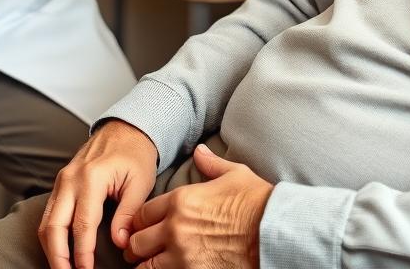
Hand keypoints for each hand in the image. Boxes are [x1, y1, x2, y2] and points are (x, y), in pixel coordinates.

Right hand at [39, 120, 158, 268]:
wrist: (126, 129)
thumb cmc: (135, 154)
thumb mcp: (140, 183)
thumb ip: (128, 213)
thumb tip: (119, 242)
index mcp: (92, 177)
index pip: (82, 224)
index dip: (83, 253)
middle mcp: (71, 178)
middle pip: (54, 226)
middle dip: (58, 257)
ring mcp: (62, 179)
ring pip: (46, 221)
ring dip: (51, 249)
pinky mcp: (61, 182)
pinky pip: (49, 213)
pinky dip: (51, 235)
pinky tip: (60, 250)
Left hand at [125, 144, 273, 268]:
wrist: (273, 232)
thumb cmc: (256, 202)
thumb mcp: (234, 174)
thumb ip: (210, 164)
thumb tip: (200, 151)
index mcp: (180, 201)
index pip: (142, 214)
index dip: (141, 222)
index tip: (144, 228)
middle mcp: (175, 229)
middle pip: (137, 243)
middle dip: (138, 247)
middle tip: (144, 250)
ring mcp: (182, 257)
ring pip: (145, 267)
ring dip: (148, 265)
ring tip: (153, 264)